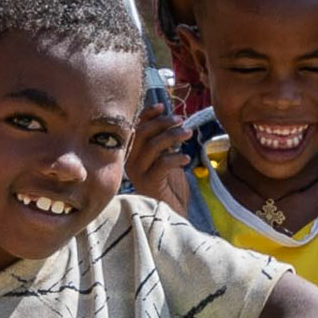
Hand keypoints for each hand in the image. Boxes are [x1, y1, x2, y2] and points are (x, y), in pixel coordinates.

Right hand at [124, 94, 195, 210]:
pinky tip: (186, 158)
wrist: (172, 211)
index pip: (134, 127)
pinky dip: (176, 157)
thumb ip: (161, 140)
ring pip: (153, 146)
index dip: (147, 114)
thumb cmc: (168, 184)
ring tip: (188, 134)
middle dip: (162, 123)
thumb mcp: (164, 156)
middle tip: (181, 120)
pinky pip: (162, 164)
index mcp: (130, 153)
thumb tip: (167, 116)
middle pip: (141, 133)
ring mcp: (137, 173)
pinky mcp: (149, 183)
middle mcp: (129, 162)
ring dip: (173, 136)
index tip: (163, 106)